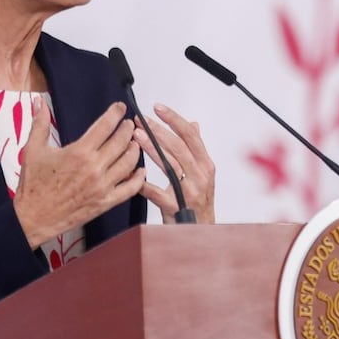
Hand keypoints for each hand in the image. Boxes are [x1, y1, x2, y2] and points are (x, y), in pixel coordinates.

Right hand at [13, 99, 145, 248]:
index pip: (105, 126)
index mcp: (79, 152)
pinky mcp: (105, 202)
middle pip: (121, 141)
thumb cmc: (33, 186)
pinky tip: (140, 170)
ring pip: (129, 163)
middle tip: (129, 124)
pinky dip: (138, 178)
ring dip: (134, 149)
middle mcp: (94, 168)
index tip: (120, 108)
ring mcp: (102, 186)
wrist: (33, 217)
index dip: (116, 113)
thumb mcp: (33, 150)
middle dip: (128, 129)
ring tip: (134, 142)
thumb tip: (40, 103)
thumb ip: (39, 123)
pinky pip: (130, 189)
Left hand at [134, 103, 215, 223]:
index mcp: (205, 165)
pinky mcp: (176, 207)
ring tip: (135, 137)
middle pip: (178, 146)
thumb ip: (196, 149)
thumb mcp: (202, 173)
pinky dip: (143, 183)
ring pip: (169, 164)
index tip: (158, 108)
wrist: (200, 231)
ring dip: (151, 149)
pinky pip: (157, 192)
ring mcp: (189, 192)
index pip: (191, 135)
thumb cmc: (198, 202)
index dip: (174, 119)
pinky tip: (132, 175)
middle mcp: (200, 176)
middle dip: (157, 130)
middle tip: (140, 120)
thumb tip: (193, 124)